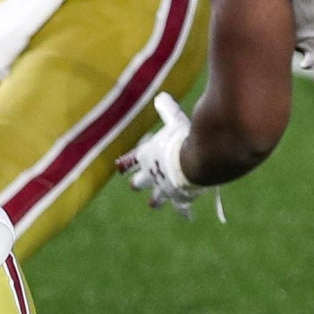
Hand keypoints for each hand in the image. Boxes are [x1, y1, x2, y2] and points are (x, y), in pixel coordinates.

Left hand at [116, 93, 201, 216]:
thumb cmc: (181, 138)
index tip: (121, 168)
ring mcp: (164, 189)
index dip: (128, 163)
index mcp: (146, 157)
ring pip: (157, 198)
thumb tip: (160, 96)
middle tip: (135, 186)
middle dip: (139, 183)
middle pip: (141, 182)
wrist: (193, 161)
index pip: (131, 161)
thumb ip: (167, 109)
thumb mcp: (174, 120)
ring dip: (156, 200)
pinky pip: (181, 207)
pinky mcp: (179, 198)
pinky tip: (187, 217)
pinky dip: (184, 211)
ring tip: (153, 204)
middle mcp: (151, 175)